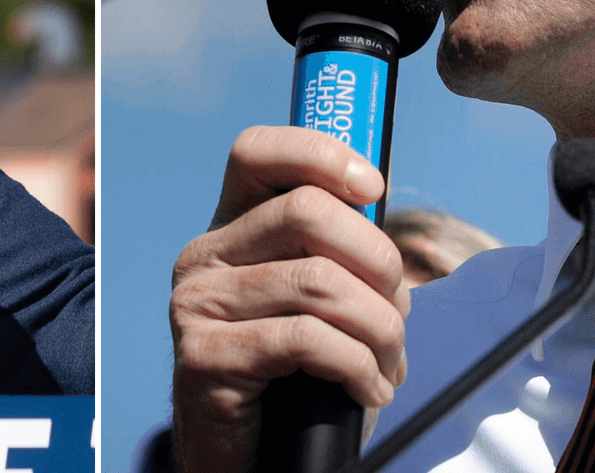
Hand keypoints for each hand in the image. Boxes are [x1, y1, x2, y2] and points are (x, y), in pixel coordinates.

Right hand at [169, 126, 408, 472]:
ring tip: (388, 365)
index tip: (373, 189)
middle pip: (306, 211)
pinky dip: (357, 366)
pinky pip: (306, 340)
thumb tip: (389, 241)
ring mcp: (197, 304)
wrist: (243, 459)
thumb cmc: (291, 378)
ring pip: (317, 281)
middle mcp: (204, 255)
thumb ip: (336, 258)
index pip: (257, 152)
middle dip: (378, 262)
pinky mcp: (204, 356)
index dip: (320, 153)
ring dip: (379, 329)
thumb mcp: (313, 302)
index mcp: (230, 228)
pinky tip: (367, 390)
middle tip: (396, 315)